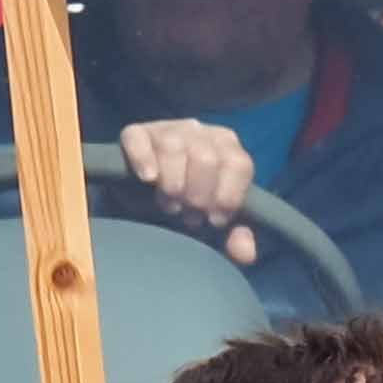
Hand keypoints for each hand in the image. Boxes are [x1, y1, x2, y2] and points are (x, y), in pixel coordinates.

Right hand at [115, 117, 262, 247]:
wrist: (146, 195)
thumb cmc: (190, 205)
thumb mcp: (215, 222)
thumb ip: (237, 238)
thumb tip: (246, 253)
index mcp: (227, 146)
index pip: (238, 164)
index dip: (228, 197)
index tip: (214, 220)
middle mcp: (201, 131)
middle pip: (205, 158)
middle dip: (198, 195)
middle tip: (188, 214)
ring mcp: (168, 128)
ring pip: (173, 147)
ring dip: (171, 184)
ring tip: (169, 205)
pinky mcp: (137, 133)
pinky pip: (139, 140)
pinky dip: (144, 159)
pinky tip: (148, 179)